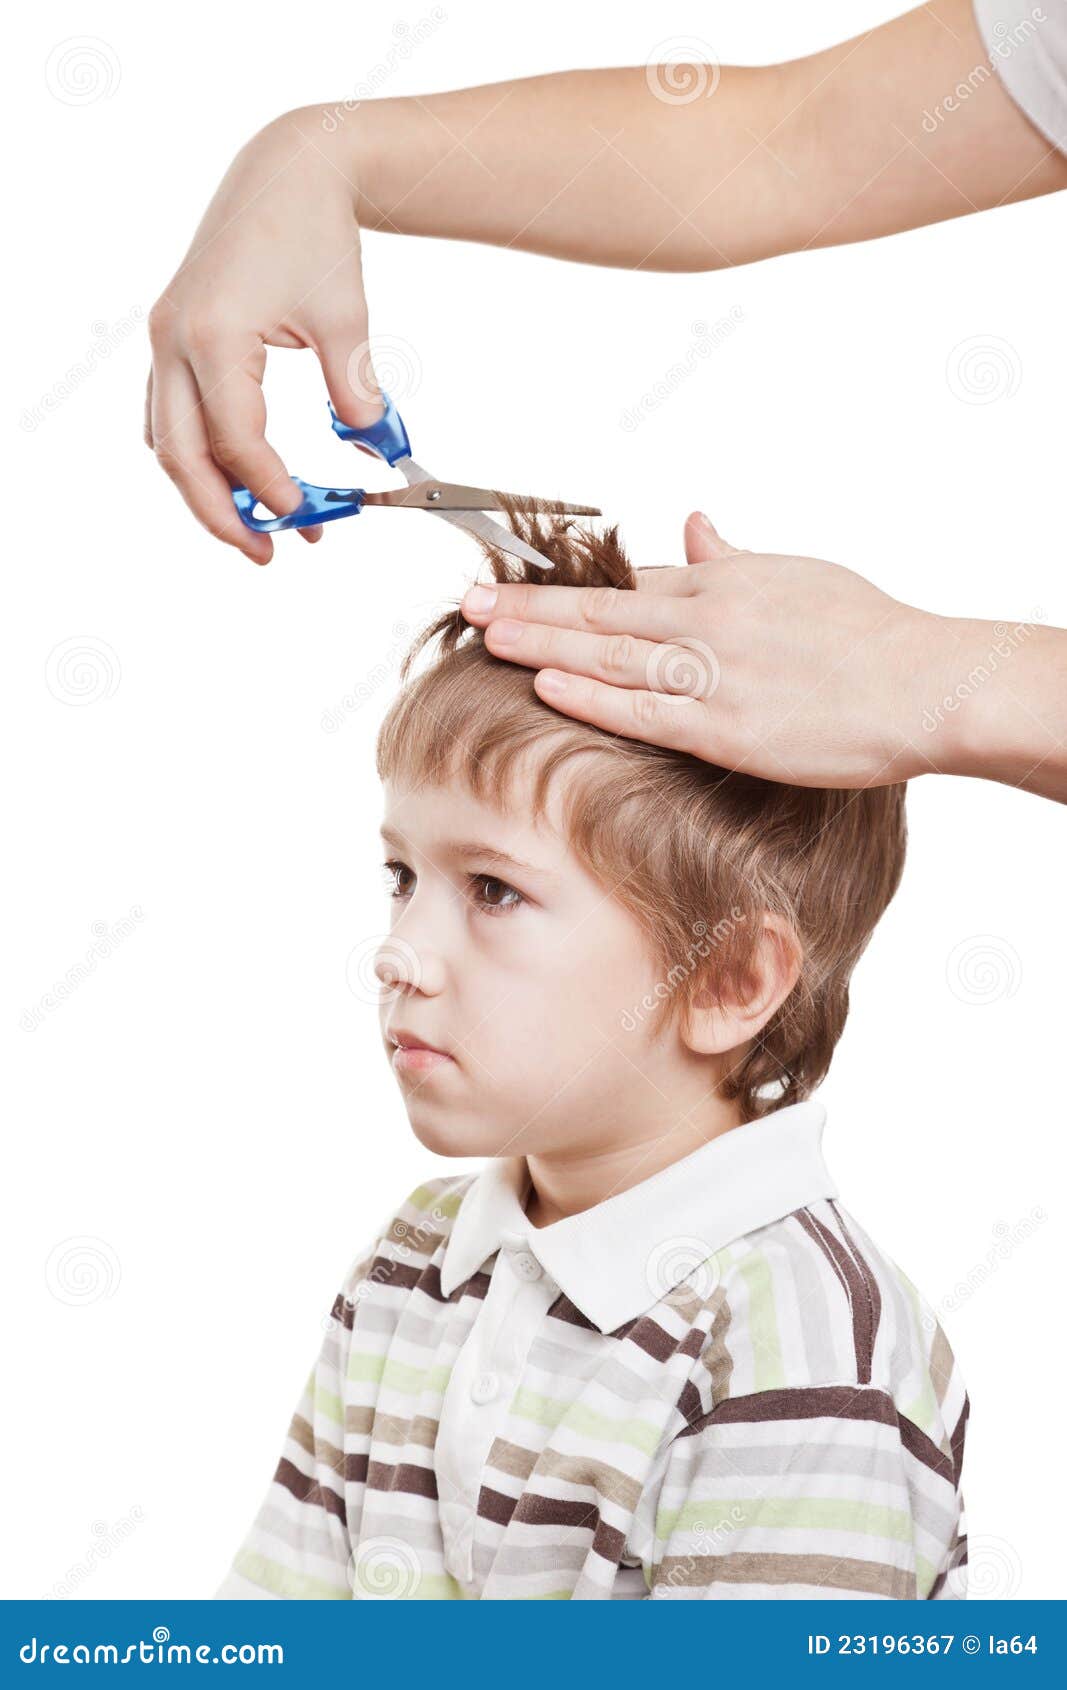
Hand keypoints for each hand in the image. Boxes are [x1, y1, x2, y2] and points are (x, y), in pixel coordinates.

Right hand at [144, 107, 383, 563]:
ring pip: (167, 442)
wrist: (288, 170)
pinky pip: (168, 415)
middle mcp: (174, 340)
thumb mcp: (345, 317)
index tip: (306, 519)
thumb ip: (355, 389)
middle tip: (266, 554)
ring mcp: (165, 339)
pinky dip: (196, 455)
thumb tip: (372, 448)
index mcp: (213, 335)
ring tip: (256, 527)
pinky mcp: (171, 338)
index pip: (236, 441)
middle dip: (223, 515)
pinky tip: (236, 478)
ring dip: (206, 492)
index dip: (270, 489)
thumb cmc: (315, 234)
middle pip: (182, 458)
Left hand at [460, 512, 965, 788]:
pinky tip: (544, 684)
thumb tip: (695, 525)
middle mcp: (709, 617)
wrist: (925, 682)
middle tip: (469, 599)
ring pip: (609, 652)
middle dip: (528, 604)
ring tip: (486, 633)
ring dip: (541, 642)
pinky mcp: (726, 726)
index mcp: (725, 580)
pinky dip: (590, 694)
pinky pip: (642, 709)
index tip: (517, 579)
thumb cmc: (873, 633)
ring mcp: (714, 671)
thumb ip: (735, 557)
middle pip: (600, 606)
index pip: (628, 577)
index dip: (565, 581)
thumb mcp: (799, 575)